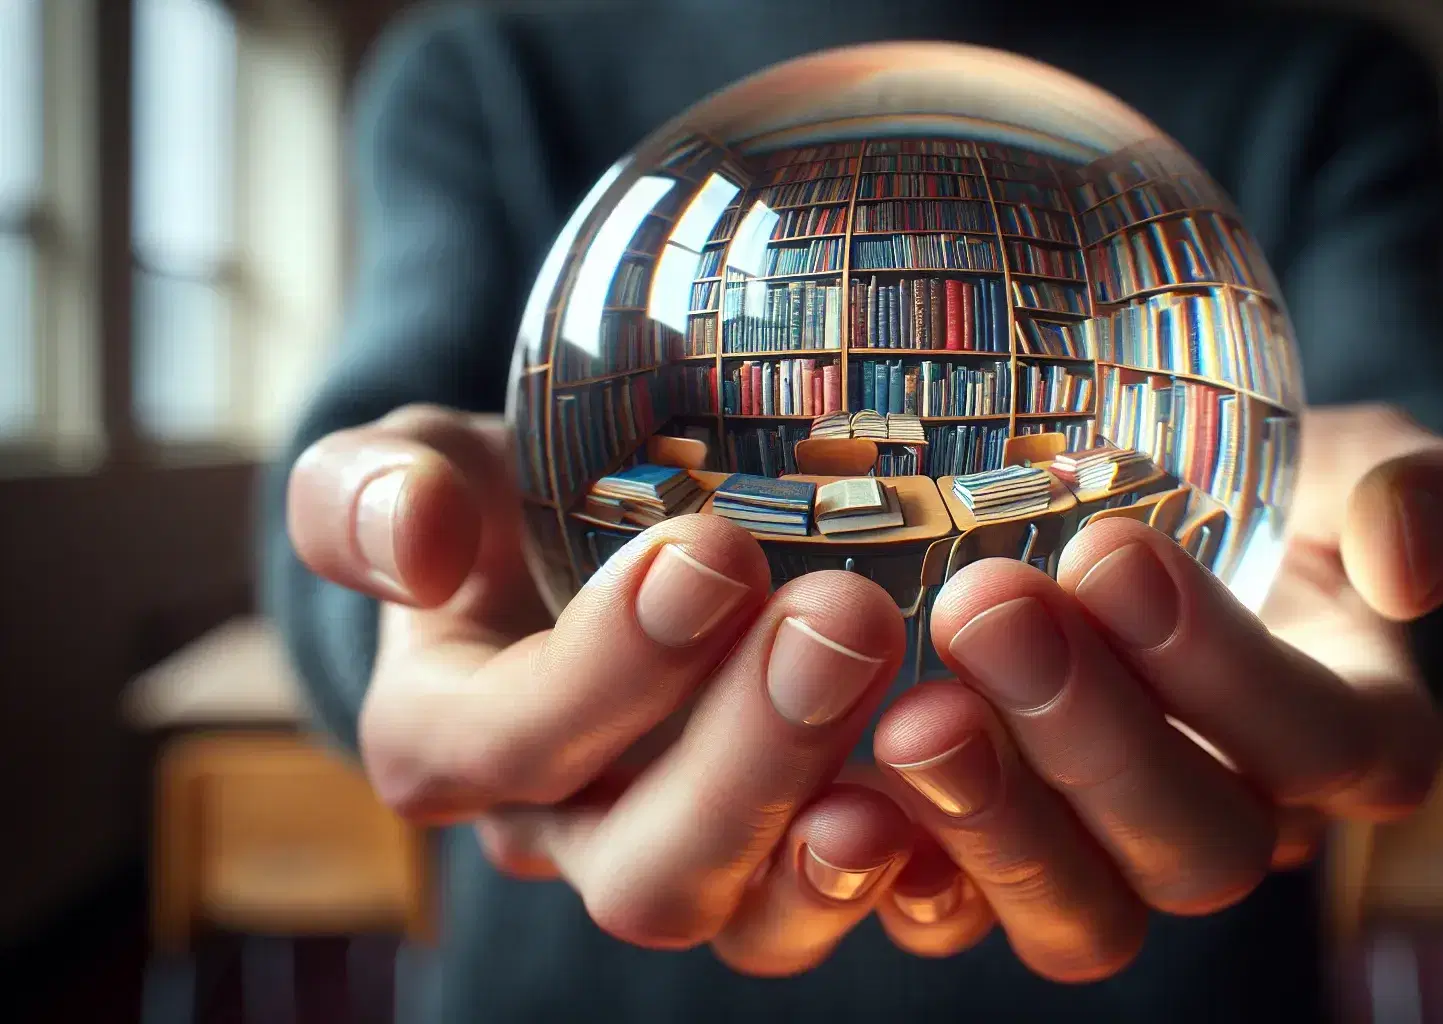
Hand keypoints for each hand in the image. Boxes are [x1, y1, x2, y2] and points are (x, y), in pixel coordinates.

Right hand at [288, 405, 917, 975]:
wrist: (591, 534)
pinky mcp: (797, 860)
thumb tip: (416, 540)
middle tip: (844, 620)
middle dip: (749, 758)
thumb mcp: (418, 463)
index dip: (605, 671)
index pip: (501, 747)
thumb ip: (372, 491)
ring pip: (753, 919)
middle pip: (645, 870)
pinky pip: (857, 914)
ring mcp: (694, 858)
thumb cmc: (503, 498)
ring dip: (839, 837)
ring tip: (929, 723)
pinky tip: (980, 797)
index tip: (710, 552)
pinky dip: (922, 876)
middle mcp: (570, 831)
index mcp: (454, 739)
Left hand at [868, 404, 1442, 980]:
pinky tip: (845, 810)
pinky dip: (903, 882)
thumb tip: (1410, 563)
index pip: (1324, 743)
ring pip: (1084, 916)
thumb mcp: (1354, 461)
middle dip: (1094, 736)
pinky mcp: (993, 872)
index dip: (1224, 669)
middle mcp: (1236, 823)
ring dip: (998, 822)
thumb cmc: (1262, 494)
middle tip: (990, 609)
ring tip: (916, 715)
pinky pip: (963, 923)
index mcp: (1346, 732)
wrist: (1155, 525)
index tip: (1112, 550)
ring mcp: (1110, 865)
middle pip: (1196, 845)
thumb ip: (1420, 490)